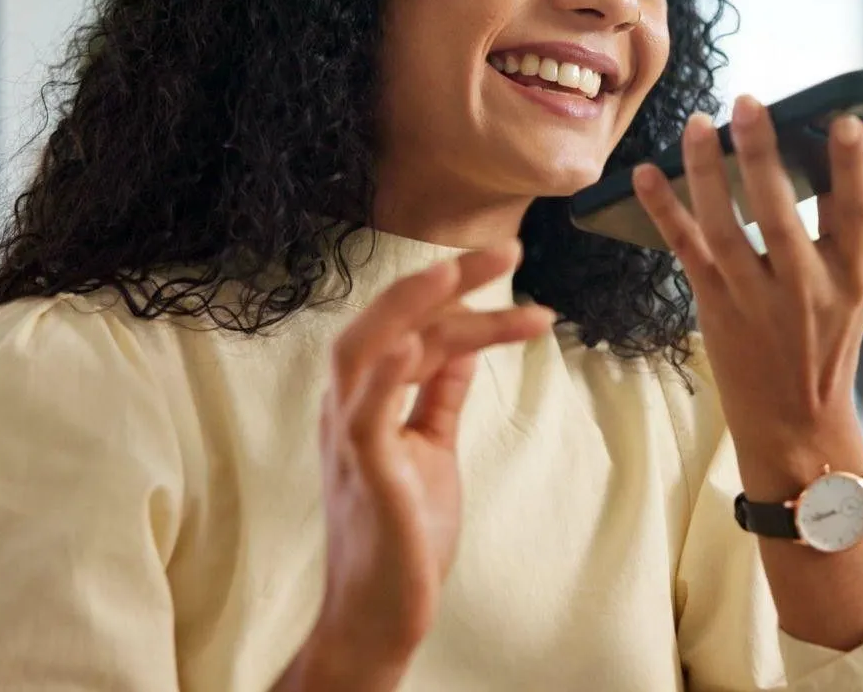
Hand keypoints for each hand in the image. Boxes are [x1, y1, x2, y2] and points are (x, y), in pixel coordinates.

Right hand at [281, 244, 553, 690]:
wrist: (382, 614)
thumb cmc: (403, 533)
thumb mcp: (431, 447)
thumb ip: (439, 394)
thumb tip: (464, 345)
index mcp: (366, 400)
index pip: (414, 328)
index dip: (462, 295)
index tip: (513, 266)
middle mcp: (348, 410)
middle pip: (383, 321)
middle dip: (441, 281)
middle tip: (506, 249)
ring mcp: (351, 441)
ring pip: (361, 351)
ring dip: (407, 306)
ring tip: (453, 270)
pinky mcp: (365, 477)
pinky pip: (365, 415)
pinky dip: (385, 373)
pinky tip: (417, 341)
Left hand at [631, 95, 862, 495]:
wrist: (796, 420)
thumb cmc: (825, 336)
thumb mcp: (853, 285)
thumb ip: (839, 225)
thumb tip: (815, 145)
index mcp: (853, 277)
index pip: (858, 214)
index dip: (852, 167)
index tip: (844, 120)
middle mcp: (805, 291)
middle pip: (779, 215)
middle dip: (762, 155)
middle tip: (747, 103)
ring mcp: (755, 302)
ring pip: (724, 229)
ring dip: (707, 172)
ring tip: (698, 124)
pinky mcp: (715, 309)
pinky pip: (685, 251)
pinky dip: (663, 210)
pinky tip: (645, 173)